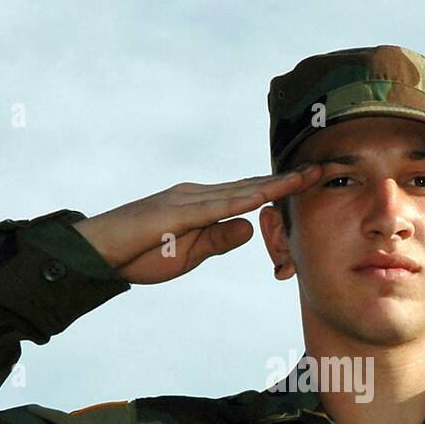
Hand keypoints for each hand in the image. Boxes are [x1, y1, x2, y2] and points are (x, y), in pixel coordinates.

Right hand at [71, 164, 322, 284]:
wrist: (98, 253)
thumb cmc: (139, 255)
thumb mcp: (191, 254)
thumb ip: (219, 239)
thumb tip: (250, 228)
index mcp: (203, 205)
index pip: (250, 195)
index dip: (282, 188)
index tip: (312, 182)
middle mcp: (199, 194)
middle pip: (252, 185)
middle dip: (290, 178)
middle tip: (326, 168)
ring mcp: (188, 199)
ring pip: (241, 190)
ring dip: (276, 183)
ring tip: (309, 175)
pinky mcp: (176, 211)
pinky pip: (217, 205)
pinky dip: (244, 199)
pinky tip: (267, 194)